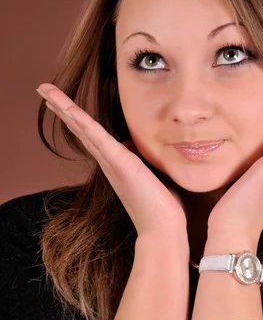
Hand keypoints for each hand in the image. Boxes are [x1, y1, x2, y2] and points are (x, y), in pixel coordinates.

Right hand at [36, 84, 188, 237]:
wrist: (162, 229)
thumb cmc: (159, 205)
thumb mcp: (148, 174)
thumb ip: (136, 159)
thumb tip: (130, 145)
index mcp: (114, 163)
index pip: (91, 134)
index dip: (75, 117)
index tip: (61, 102)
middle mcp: (108, 162)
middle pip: (80, 128)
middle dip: (62, 107)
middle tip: (43, 90)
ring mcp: (112, 163)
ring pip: (84, 129)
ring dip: (65, 108)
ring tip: (46, 92)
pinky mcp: (121, 165)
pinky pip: (99, 139)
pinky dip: (84, 123)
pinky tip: (70, 109)